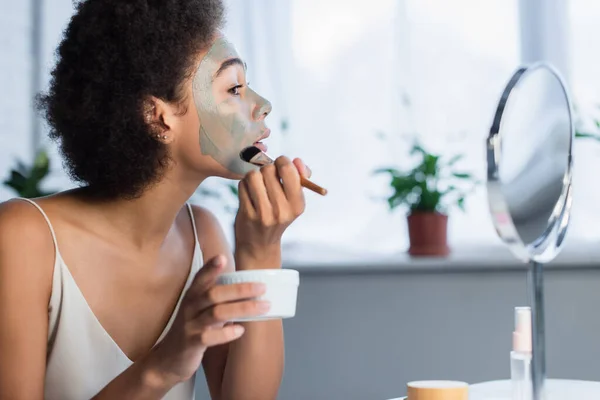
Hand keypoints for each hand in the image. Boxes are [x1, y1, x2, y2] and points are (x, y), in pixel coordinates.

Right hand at [147, 255, 268, 384]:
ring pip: (216, 313)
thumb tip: (249, 288)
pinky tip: (240, 330)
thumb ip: (218, 298)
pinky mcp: (192, 343)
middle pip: (214, 294)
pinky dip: (226, 333)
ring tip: (263, 307)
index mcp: (192, 296)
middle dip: (239, 290)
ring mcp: (190, 325)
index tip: (222, 257)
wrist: (169, 359)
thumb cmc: (192, 328)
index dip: (210, 268)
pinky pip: (209, 337)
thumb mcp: (201, 309)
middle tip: (262, 287)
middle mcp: (189, 307)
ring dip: (242, 309)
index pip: (200, 278)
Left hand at [234, 156, 309, 266]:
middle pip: (269, 170)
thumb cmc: (278, 215)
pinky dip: (244, 186)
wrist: (259, 243)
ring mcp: (263, 213)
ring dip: (253, 177)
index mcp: (297, 205)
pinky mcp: (247, 214)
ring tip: (257, 186)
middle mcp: (282, 210)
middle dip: (266, 170)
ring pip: (253, 176)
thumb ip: (299, 177)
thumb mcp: (294, 200)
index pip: (288, 170)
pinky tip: (249, 194)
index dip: (282, 162)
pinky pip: (242, 185)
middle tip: (267, 179)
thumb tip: (297, 160)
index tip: (279, 167)